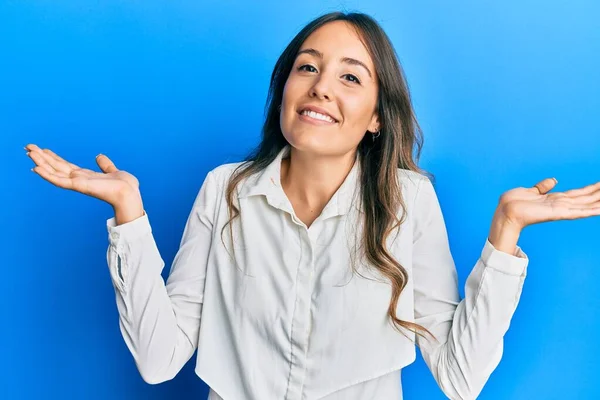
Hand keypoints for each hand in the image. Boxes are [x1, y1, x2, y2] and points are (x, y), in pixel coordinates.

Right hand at [25, 143, 140, 207]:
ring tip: (29, 152)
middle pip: (56, 167)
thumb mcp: (113, 171)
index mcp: (86, 176)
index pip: (65, 165)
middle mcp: (79, 180)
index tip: (42, 149)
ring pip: (54, 172)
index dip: (53, 158)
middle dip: (42, 157)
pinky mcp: (79, 186)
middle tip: (28, 147)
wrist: (129, 194)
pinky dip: (47, 175)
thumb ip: (105, 164)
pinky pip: (59, 181)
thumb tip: (99, 156)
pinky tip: (36, 168)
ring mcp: (77, 183)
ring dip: (41, 162)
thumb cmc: (125, 186)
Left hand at [496, 177, 599, 230]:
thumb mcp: (531, 191)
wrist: (505, 211)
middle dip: (599, 194)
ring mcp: (561, 210)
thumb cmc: (514, 203)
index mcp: (555, 199)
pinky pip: (579, 212)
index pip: (578, 194)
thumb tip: (554, 180)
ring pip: (586, 205)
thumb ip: (543, 186)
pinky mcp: (558, 214)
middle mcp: (561, 205)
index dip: (591, 189)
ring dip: (599, 202)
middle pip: (586, 198)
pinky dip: (591, 211)